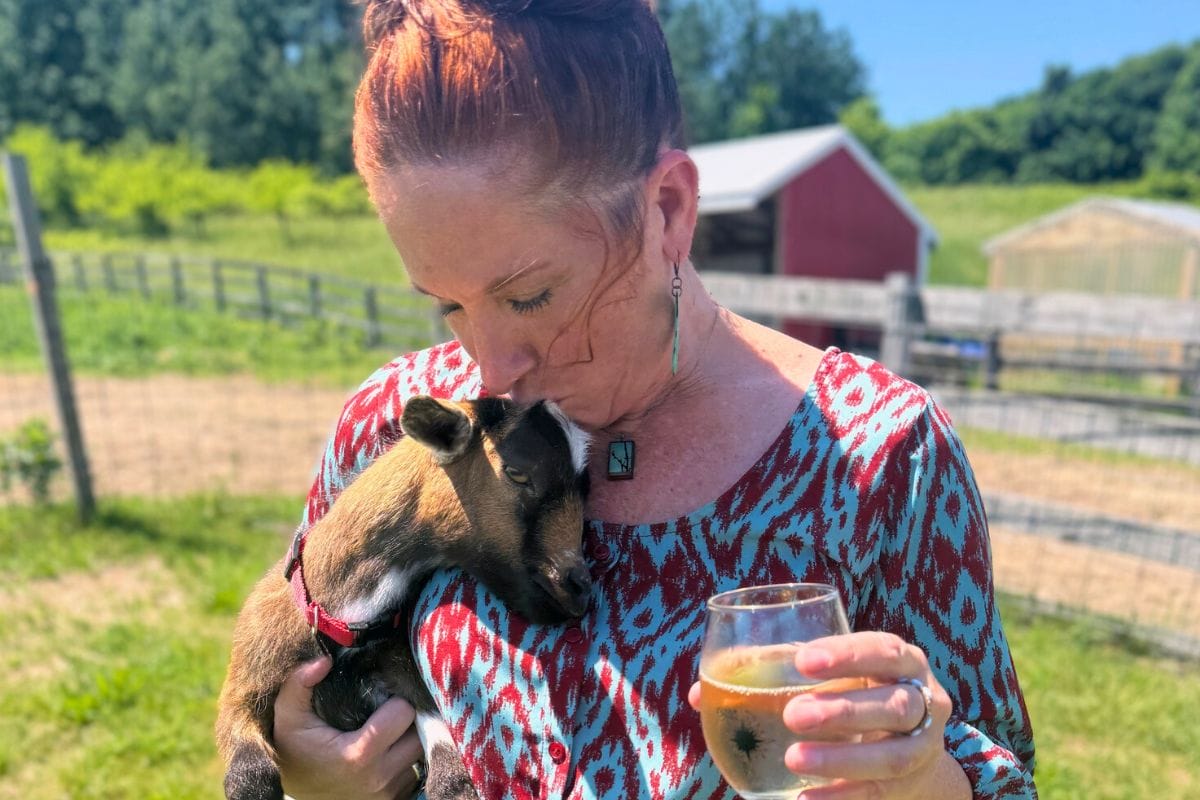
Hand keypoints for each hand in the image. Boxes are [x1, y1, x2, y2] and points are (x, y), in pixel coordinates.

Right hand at [274, 657, 424, 799]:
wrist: (293, 788)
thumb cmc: (293, 749)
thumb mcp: (287, 715)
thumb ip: (299, 683)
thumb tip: (325, 660)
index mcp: (359, 754)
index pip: (405, 713)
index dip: (397, 699)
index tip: (385, 696)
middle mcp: (380, 777)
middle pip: (419, 733)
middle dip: (409, 718)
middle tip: (391, 709)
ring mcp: (388, 793)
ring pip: (419, 753)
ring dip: (410, 738)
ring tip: (391, 728)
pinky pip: (415, 772)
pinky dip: (407, 758)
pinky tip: (390, 748)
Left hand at [688, 632, 968, 798]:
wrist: (907, 747)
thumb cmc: (849, 692)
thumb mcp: (826, 675)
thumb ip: (770, 673)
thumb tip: (698, 694)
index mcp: (901, 660)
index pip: (882, 649)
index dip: (846, 654)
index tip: (803, 660)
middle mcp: (921, 700)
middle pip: (893, 704)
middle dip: (843, 709)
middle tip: (793, 714)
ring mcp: (921, 747)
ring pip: (891, 755)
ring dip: (841, 757)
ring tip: (795, 758)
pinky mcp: (907, 787)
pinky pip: (878, 795)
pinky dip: (840, 796)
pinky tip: (803, 799)